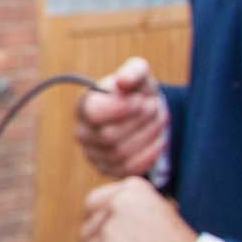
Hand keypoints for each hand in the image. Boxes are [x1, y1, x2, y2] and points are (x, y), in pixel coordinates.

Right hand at [74, 56, 167, 179]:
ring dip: (147, 136)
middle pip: (109, 136)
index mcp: (84, 106)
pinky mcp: (109, 170)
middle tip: (153, 107)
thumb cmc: (137, 92)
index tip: (140, 99)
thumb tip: (123, 82)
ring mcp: (93, 154)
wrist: (141, 112)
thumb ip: (133, 71)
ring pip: (121, 154)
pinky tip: (159, 140)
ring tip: (157, 121)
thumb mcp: (139, 74)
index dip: (121, 108)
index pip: (93, 114)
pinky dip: (149, 155)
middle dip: (139, 122)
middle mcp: (82, 132)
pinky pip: (128, 169)